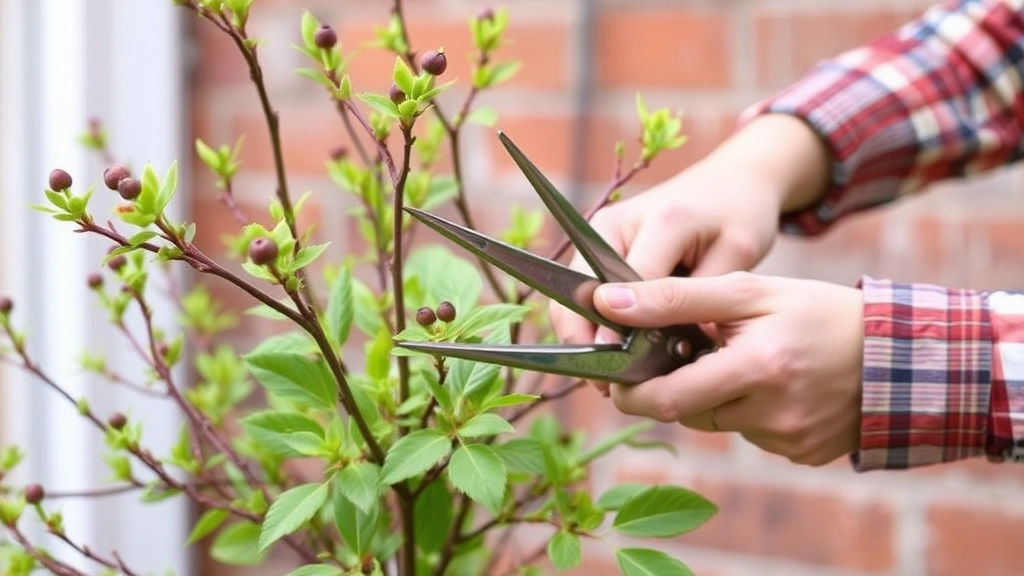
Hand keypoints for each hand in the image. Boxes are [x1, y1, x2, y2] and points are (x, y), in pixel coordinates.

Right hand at [551, 114, 831, 353]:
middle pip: (583, 290)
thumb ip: (700, 301)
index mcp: (664, 220)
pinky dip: (590, 321)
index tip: (622, 375)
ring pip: (573, 292)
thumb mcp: (737, 257)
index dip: (620, 335)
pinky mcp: (597, 240)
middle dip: (588, 340)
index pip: (629, 288)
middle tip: (608, 385)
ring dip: (583, 334)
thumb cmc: (740, 217)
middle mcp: (620, 219)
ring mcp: (601, 228)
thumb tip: (670, 351)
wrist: (730, 178)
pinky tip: (610, 353)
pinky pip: (583, 288)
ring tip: (607, 376)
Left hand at [593, 272, 862, 465]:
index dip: (631, 389)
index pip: (666, 397)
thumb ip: (675, 298)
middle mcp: (774, 413)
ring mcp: (790, 440)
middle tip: (688, 353)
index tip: (615, 373)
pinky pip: (752, 434)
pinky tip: (776, 383)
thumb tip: (608, 302)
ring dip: (715, 393)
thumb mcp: (749, 290)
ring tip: (746, 358)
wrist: (901, 351)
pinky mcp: (803, 454)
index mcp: (758, 368)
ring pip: (718, 422)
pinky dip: (748, 410)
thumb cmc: (819, 311)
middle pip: (688, 411)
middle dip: (676, 384)